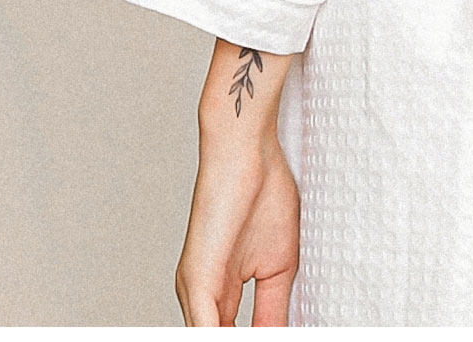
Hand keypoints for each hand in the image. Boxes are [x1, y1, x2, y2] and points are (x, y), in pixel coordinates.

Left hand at [176, 41, 299, 325]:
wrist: (246, 150)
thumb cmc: (261, 192)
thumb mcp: (278, 263)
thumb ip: (274, 307)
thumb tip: (278, 336)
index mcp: (217, 295)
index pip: (234, 339)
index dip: (257, 341)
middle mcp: (198, 300)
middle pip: (218, 339)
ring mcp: (193, 293)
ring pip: (209, 340)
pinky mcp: (196, 281)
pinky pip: (206, 332)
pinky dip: (223, 341)